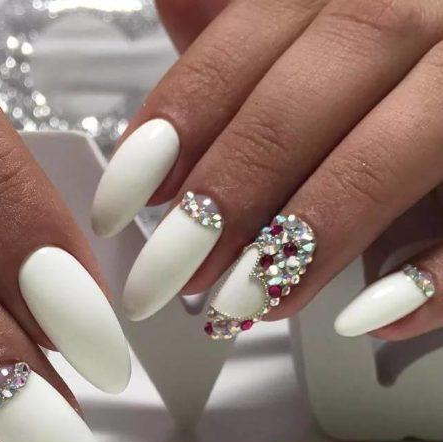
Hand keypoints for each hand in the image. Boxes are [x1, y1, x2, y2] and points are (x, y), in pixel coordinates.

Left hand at [92, 0, 442, 340]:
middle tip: (173, 272)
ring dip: (312, 233)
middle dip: (233, 190)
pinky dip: (435, 276)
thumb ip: (255, 27)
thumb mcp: (328, 25)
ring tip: (245, 302)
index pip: (248, 36)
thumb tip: (179, 7)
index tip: (121, 202)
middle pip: (315, 91)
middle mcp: (425, 11)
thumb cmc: (398, 66)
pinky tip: (369, 319)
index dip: (176, 122)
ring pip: (398, 146)